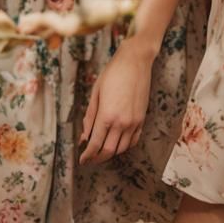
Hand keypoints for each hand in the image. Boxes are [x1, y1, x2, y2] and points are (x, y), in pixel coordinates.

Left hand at [79, 36, 153, 163]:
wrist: (135, 62)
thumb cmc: (112, 73)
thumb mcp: (95, 92)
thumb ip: (90, 116)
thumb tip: (84, 136)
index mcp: (107, 115)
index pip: (95, 144)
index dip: (87, 155)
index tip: (82, 160)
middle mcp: (122, 123)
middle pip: (108, 150)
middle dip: (97, 158)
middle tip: (89, 159)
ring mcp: (134, 123)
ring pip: (122, 149)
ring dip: (110, 153)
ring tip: (100, 151)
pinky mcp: (142, 120)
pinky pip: (133, 141)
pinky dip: (124, 147)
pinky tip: (117, 144)